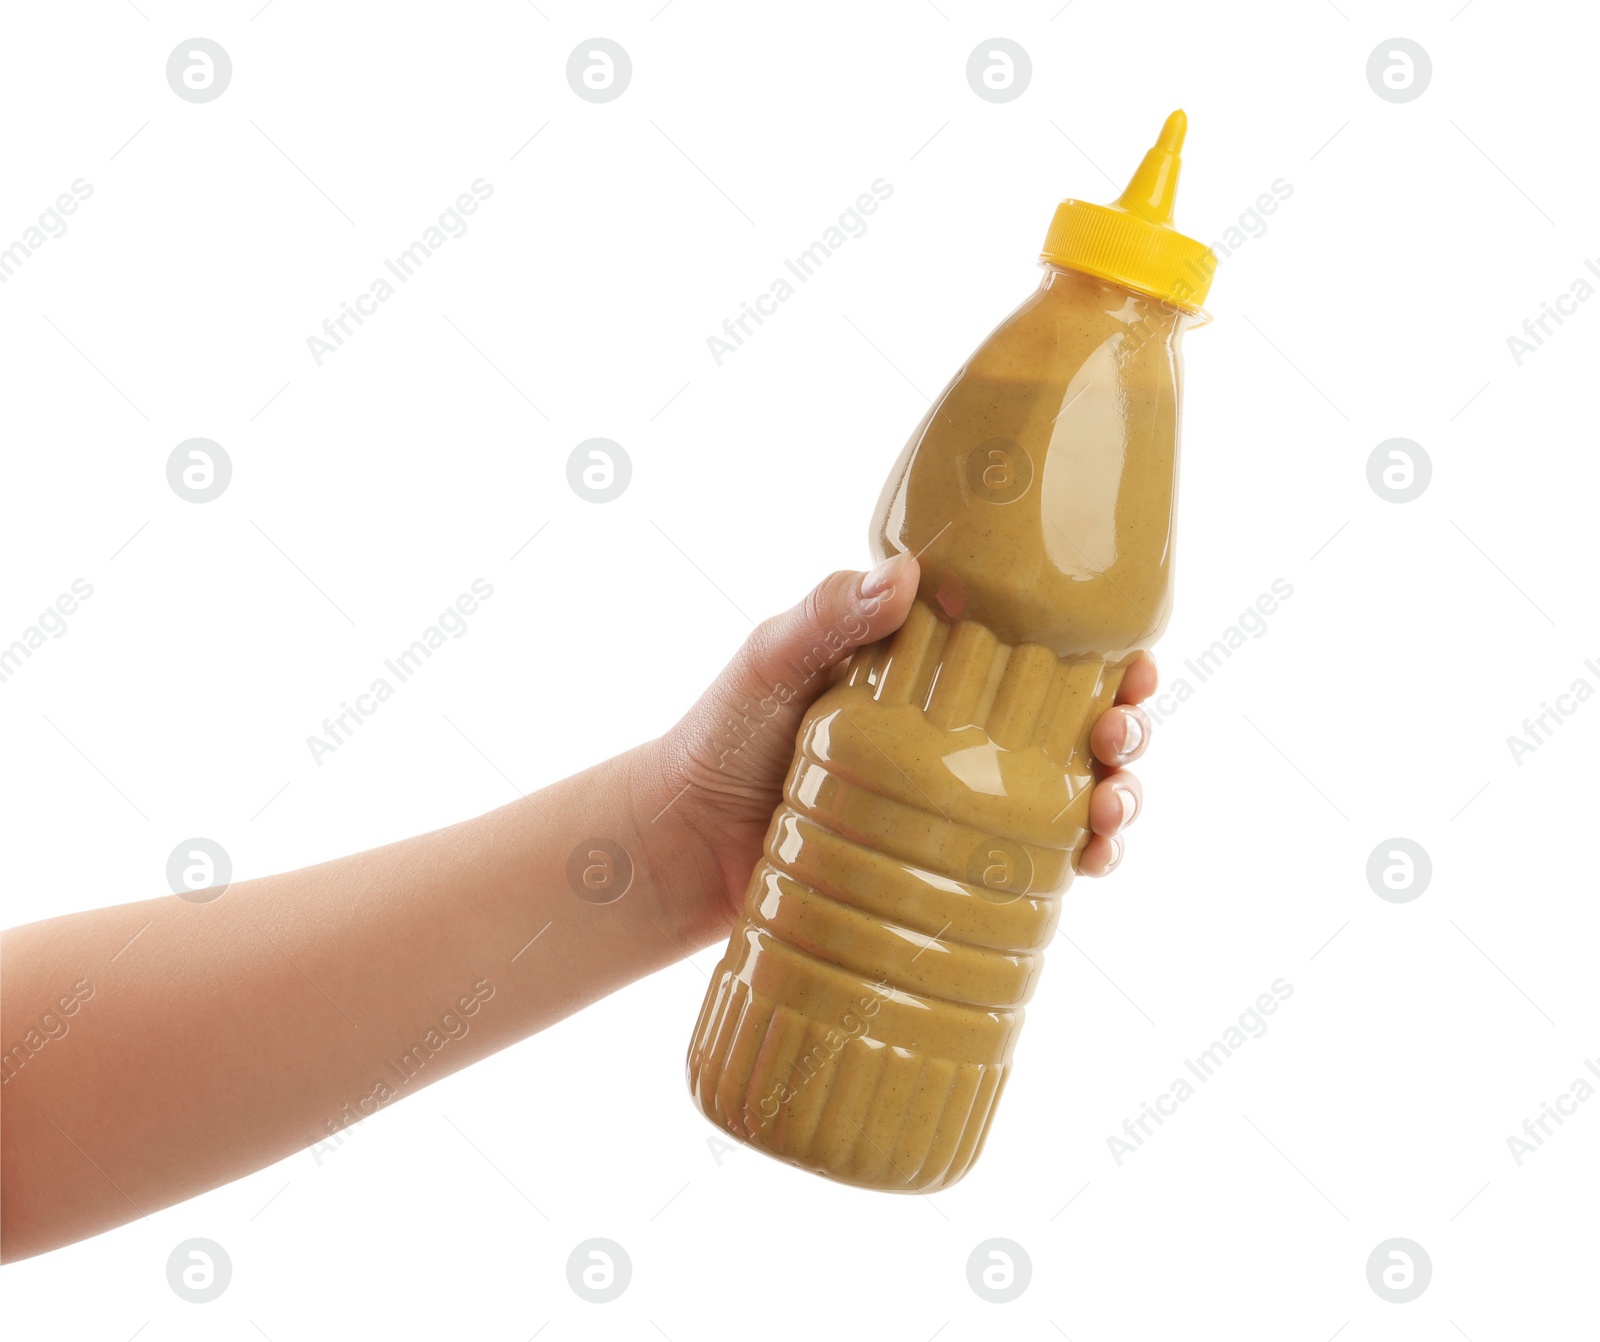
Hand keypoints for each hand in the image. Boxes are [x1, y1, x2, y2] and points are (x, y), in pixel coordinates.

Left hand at [638, 553, 1156, 935]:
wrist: (684, 844)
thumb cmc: (720, 737)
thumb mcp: (769, 662)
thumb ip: (824, 616)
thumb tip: (902, 578)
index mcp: (932, 669)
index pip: (1040, 649)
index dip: (1106, 654)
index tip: (1134, 663)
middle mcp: (961, 732)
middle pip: (1077, 721)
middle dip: (1128, 725)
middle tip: (1121, 734)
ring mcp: (962, 801)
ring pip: (1075, 792)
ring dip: (1119, 796)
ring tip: (1113, 809)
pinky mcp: (951, 865)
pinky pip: (1038, 862)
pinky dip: (1083, 861)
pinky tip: (1094, 863)